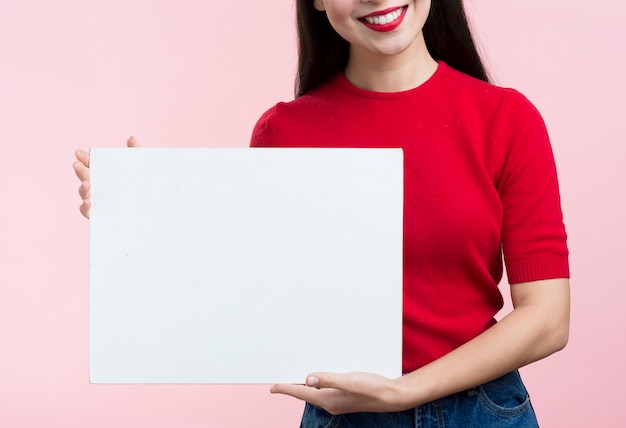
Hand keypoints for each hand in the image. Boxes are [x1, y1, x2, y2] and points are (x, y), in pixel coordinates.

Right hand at [72, 136, 139, 217]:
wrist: (154, 210)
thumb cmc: (144, 187)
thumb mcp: (141, 169)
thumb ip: (136, 154)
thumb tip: (131, 138)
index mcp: (106, 174)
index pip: (92, 164)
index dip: (84, 158)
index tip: (80, 153)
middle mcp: (99, 186)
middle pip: (85, 176)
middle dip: (80, 170)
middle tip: (77, 164)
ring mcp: (98, 200)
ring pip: (84, 193)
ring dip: (82, 187)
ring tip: (86, 183)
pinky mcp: (99, 215)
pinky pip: (88, 211)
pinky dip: (85, 206)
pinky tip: (89, 202)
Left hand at [270, 372, 406, 414]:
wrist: (391, 396)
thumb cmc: (372, 388)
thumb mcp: (349, 381)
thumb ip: (328, 379)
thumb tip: (307, 379)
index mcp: (328, 400)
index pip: (301, 394)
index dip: (286, 389)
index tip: (273, 387)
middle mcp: (330, 402)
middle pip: (305, 395)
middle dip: (292, 387)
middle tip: (279, 381)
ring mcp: (337, 400)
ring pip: (314, 392)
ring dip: (304, 385)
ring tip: (293, 377)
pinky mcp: (344, 396)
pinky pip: (324, 390)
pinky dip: (316, 383)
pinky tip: (318, 377)